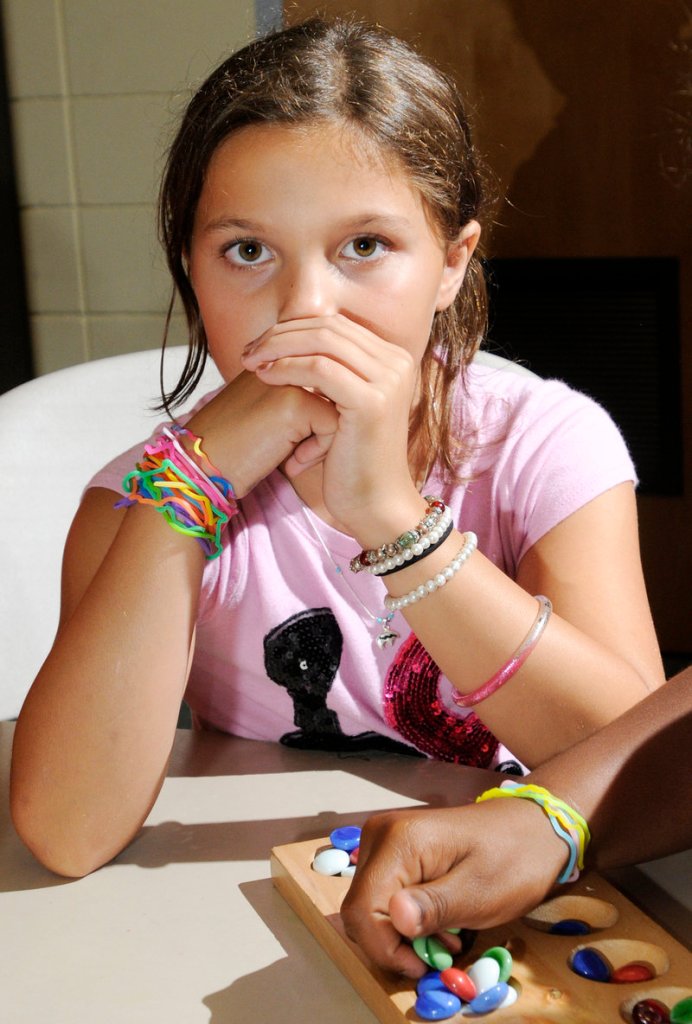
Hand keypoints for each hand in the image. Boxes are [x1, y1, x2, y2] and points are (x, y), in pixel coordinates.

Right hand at [186, 370, 337, 497]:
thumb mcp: (266, 410)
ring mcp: (290, 376)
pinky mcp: (295, 402)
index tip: (286, 437)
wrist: (201, 467)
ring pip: (341, 406)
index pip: (325, 378)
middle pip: (337, 391)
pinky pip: (334, 425)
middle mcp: (284, 358)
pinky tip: (290, 463)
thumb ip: (298, 394)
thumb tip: (339, 401)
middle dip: (324, 425)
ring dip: (323, 440)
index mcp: (276, 354)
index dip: (316, 415)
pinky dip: (318, 450)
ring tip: (291, 455)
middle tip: (295, 450)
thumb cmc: (234, 446)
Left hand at [241, 314, 422, 539]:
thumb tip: (290, 341)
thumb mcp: (342, 406)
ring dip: (279, 348)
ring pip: (322, 342)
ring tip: (250, 363)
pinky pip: (320, 370)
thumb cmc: (352, 462)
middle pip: (329, 326)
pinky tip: (265, 378)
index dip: (293, 329)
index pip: (336, 325)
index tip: (259, 345)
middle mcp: (398, 362)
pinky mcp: (372, 401)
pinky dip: (287, 369)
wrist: (375, 505)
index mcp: (393, 359)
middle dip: (282, 335)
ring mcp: (388, 380)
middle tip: (248, 352)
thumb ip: (330, 371)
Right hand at [340, 801, 567, 977]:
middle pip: (360, 909)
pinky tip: (439, 920)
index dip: (385, 949)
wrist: (533, 827)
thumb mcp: (480, 892)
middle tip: (438, 953)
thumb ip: (434, 906)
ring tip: (446, 936)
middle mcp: (381, 835)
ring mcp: (385, 840)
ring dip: (401, 933)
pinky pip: (383, 895)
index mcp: (399, 841)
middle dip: (393, 943)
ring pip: (369, 906)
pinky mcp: (394, 850)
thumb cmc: (513, 858)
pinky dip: (405, 918)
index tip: (423, 965)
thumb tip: (397, 918)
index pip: (362, 910)